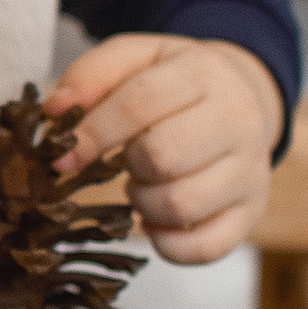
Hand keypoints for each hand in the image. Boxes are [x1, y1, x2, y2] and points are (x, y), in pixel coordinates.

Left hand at [49, 33, 282, 265]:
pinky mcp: (251, 213)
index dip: (94, 132)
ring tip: (144, 184)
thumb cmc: (174, 83)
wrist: (243, 102)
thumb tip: (55, 111)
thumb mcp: (136, 59)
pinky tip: (156, 218)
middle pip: (163, 157)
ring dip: (143, 203)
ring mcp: (250, 171)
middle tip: (127, 160)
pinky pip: (203, 249)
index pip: (142, 103)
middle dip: (128, 165)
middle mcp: (238, 121)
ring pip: (180, 206)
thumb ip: (91, 74)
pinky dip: (166, 242)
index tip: (65, 155)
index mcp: (204, 74)